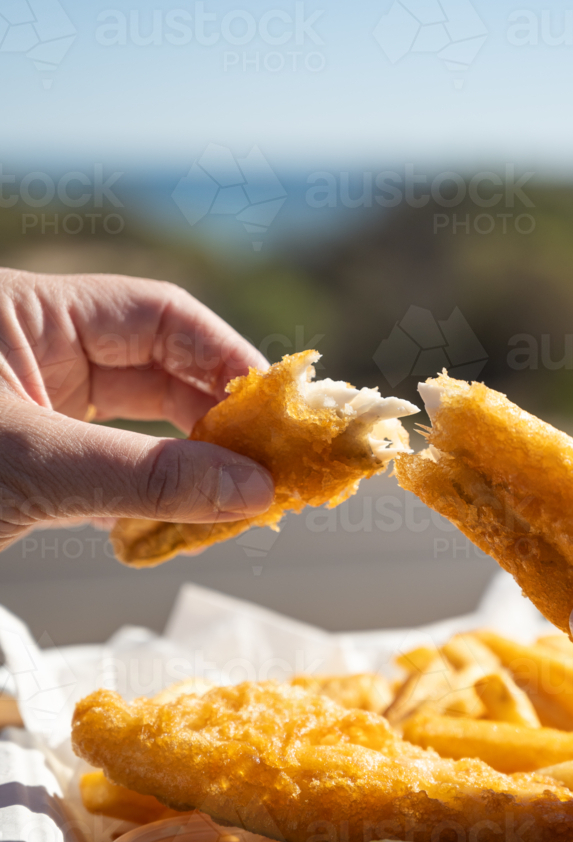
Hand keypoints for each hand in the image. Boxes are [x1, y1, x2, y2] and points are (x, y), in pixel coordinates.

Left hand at [0, 269, 273, 551]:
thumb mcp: (34, 462)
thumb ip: (144, 475)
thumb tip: (252, 489)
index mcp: (33, 315)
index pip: (158, 315)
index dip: (224, 357)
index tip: (274, 408)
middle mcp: (40, 353)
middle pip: (158, 370)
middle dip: (215, 419)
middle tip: (267, 463)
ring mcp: (34, 410)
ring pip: (136, 427)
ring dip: (186, 467)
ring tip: (234, 501)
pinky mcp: (29, 465)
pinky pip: (105, 473)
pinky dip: (142, 500)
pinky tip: (175, 526)